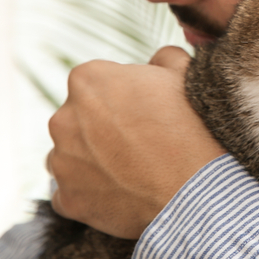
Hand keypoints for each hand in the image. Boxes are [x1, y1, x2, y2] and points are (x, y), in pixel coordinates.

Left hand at [48, 47, 224, 237]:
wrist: (197, 190)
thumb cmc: (194, 128)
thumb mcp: (186, 75)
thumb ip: (163, 58)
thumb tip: (158, 60)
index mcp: (88, 80)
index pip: (98, 81)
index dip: (125, 95)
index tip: (147, 110)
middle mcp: (63, 118)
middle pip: (80, 119)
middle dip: (104, 127)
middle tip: (143, 141)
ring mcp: (62, 162)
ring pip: (71, 156)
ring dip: (92, 160)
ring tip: (132, 171)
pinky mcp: (67, 200)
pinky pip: (70, 194)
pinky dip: (90, 195)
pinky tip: (121, 194)